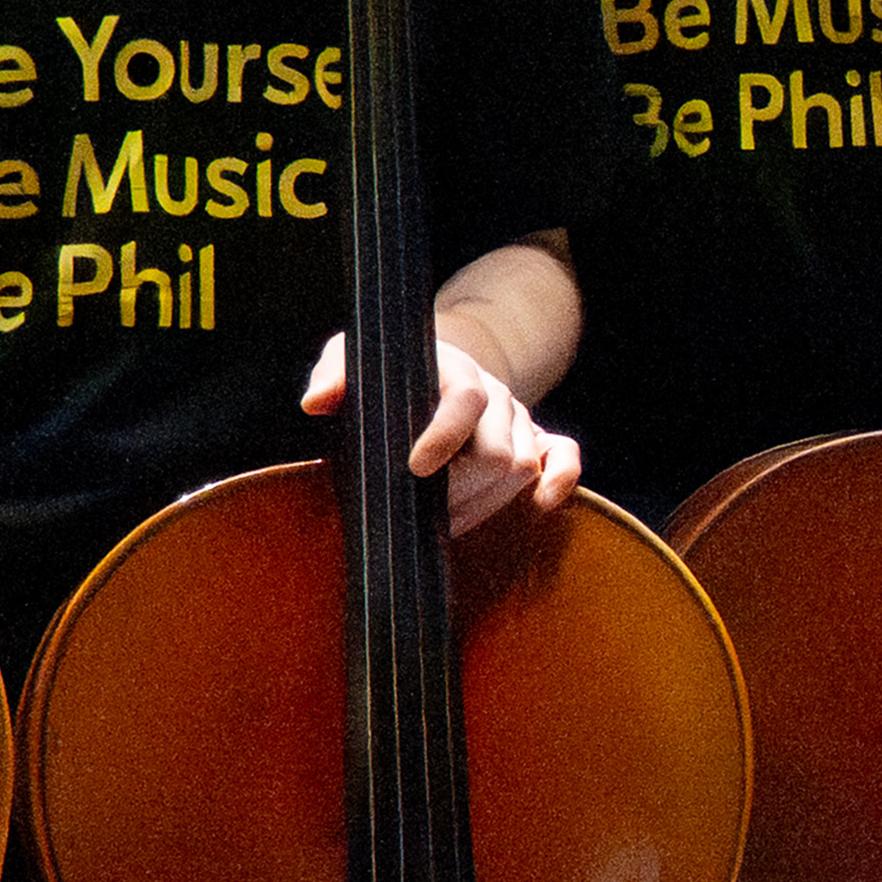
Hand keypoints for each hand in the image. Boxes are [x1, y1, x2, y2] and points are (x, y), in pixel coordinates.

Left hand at [322, 335, 576, 533]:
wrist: (429, 367)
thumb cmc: (385, 373)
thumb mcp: (352, 359)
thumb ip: (333, 375)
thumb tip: (317, 402)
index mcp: (453, 371)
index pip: (466, 401)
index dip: (445, 436)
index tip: (415, 468)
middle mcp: (493, 393)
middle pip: (499, 452)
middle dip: (459, 492)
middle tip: (421, 513)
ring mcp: (517, 417)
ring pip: (524, 467)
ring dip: (485, 504)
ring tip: (442, 522)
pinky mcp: (535, 437)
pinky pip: (564, 457)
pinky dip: (559, 481)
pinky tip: (536, 506)